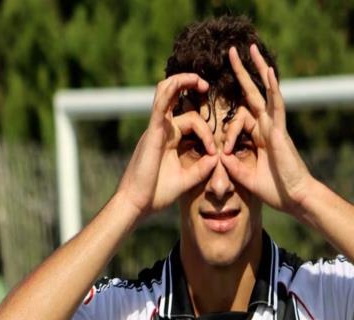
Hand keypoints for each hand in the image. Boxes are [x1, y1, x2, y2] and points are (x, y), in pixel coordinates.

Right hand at [117, 73, 217, 218]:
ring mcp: (155, 129)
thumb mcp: (185, 179)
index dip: (207, 132)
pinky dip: (170, 91)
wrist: (137, 204)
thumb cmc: (156, 194)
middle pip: (178, 101)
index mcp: (169, 139)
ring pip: (166, 94)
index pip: (191, 120)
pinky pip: (160, 105)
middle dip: (191, 87)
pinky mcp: (152, 133)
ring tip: (200, 80)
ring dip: (182, 82)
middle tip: (206, 86)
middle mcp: (161, 130)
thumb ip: (201, 169)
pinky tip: (185, 83)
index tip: (214, 153)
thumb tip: (217, 158)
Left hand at [220, 45, 311, 215]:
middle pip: (253, 95)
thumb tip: (219, 155)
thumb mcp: (247, 178)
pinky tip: (268, 71)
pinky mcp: (281, 132)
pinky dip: (273, 88)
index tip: (223, 152)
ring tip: (250, 49)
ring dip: (258, 70)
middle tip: (232, 53)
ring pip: (266, 93)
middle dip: (242, 74)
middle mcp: (267, 128)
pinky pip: (277, 106)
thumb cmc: (276, 191)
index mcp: (259, 138)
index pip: (241, 118)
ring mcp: (275, 127)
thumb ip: (233, 166)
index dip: (227, 130)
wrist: (296, 199)